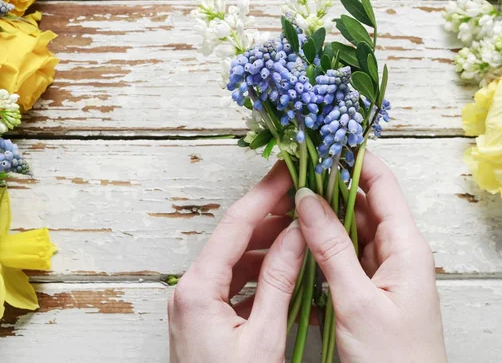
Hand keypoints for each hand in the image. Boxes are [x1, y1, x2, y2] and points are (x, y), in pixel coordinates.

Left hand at [168, 162, 304, 362]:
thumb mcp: (265, 337)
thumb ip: (281, 280)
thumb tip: (296, 234)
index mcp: (197, 289)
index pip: (235, 225)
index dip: (265, 194)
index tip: (287, 172)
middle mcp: (191, 290)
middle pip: (234, 238)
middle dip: (270, 216)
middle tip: (302, 198)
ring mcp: (198, 303)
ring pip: (237, 258)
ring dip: (269, 244)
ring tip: (302, 231)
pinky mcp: (208, 316)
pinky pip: (237, 281)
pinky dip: (263, 271)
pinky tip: (288, 268)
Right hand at [295, 152, 446, 362]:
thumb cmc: (395, 359)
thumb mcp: (357, 301)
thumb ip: (331, 248)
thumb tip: (307, 200)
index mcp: (407, 247)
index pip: (383, 186)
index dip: (355, 162)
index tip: (325, 145)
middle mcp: (398, 252)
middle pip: (363, 206)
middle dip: (329, 191)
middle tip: (294, 179)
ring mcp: (384, 271)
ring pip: (351, 232)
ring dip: (323, 222)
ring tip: (290, 210)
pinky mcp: (372, 289)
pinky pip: (347, 258)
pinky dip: (325, 251)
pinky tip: (302, 248)